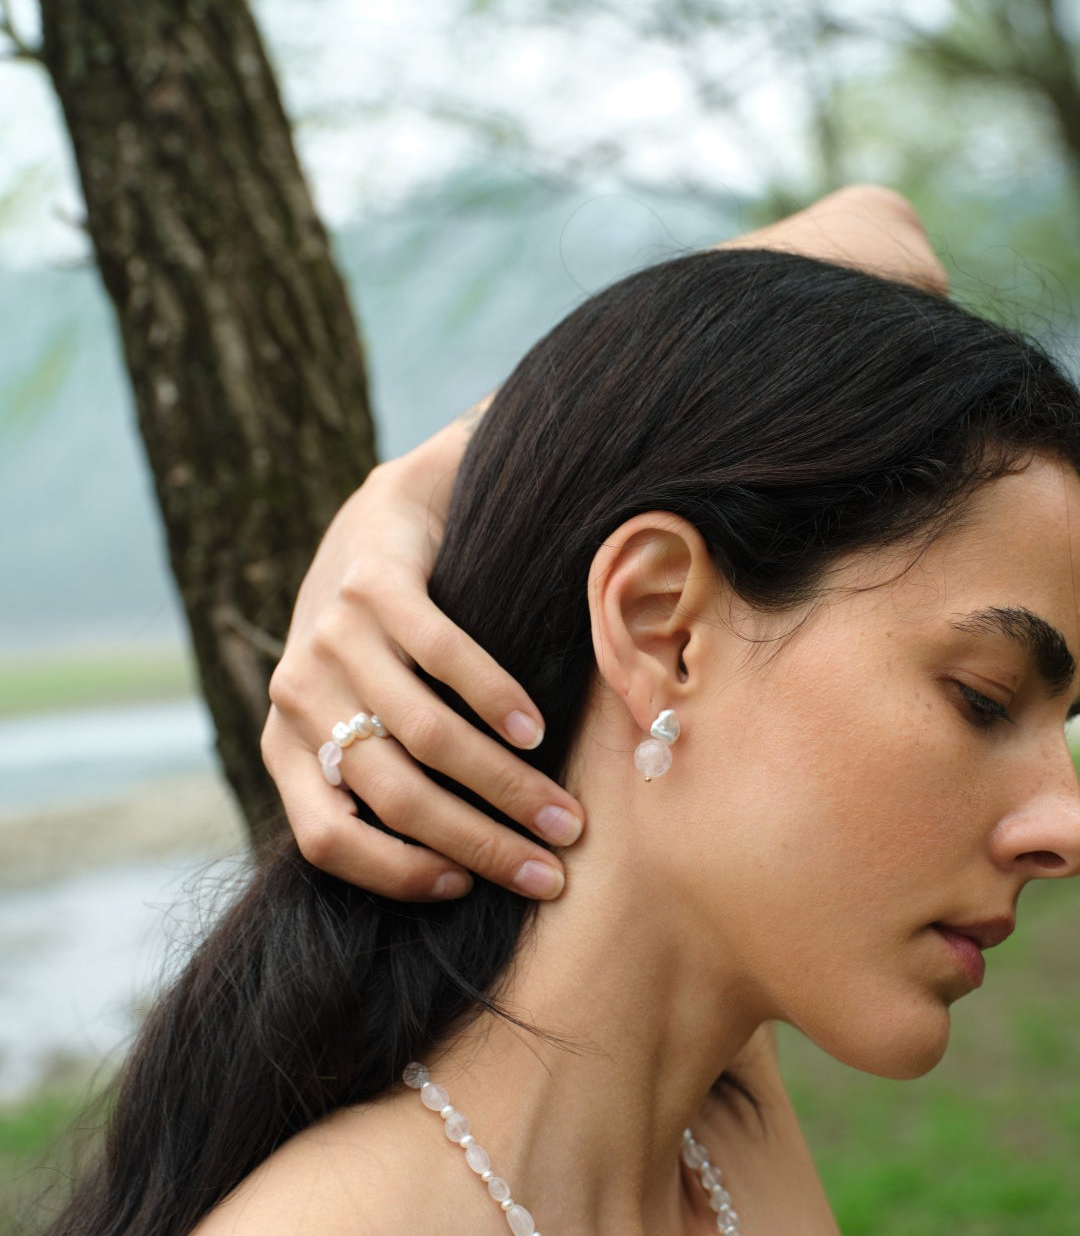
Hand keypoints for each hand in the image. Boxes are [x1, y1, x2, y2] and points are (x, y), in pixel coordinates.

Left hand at [262, 410, 582, 902]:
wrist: (382, 519)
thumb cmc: (378, 641)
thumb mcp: (353, 713)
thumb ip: (375, 780)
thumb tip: (452, 872)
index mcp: (285, 742)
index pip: (326, 838)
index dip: (396, 874)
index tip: (466, 889)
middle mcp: (298, 693)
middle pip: (393, 794)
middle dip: (479, 842)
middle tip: (548, 870)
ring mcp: (332, 634)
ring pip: (426, 735)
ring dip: (505, 784)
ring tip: (562, 813)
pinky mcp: (374, 583)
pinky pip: (444, 656)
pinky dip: (497, 700)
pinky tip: (537, 730)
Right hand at [264, 183, 944, 903]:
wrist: (366, 541)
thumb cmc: (472, 516)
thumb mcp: (506, 470)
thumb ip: (589, 440)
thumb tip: (722, 355)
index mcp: (375, 552)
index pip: (423, 634)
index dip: (485, 688)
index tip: (552, 734)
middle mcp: (318, 623)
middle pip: (404, 729)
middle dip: (494, 790)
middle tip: (573, 835)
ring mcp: (290, 688)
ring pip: (366, 786)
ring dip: (453, 836)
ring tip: (535, 871)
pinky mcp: (276, 742)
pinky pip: (317, 823)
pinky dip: (379, 860)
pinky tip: (451, 880)